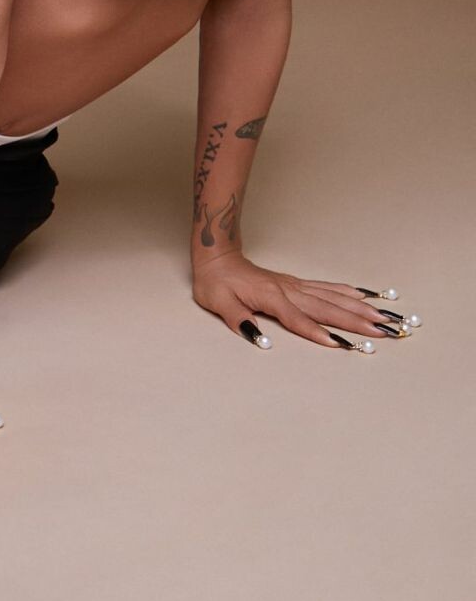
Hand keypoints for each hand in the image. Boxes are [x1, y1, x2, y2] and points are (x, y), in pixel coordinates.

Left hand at [191, 251, 413, 350]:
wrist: (216, 256)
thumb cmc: (216, 282)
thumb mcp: (218, 302)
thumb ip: (238, 320)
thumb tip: (260, 339)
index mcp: (271, 297)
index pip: (298, 319)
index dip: (317, 333)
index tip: (340, 344)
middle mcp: (289, 290)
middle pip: (326, 308)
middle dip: (356, 321)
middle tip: (383, 331)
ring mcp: (295, 285)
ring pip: (333, 297)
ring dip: (359, 308)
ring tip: (384, 316)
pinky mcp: (297, 283)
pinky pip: (327, 287)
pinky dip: (348, 291)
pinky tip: (364, 295)